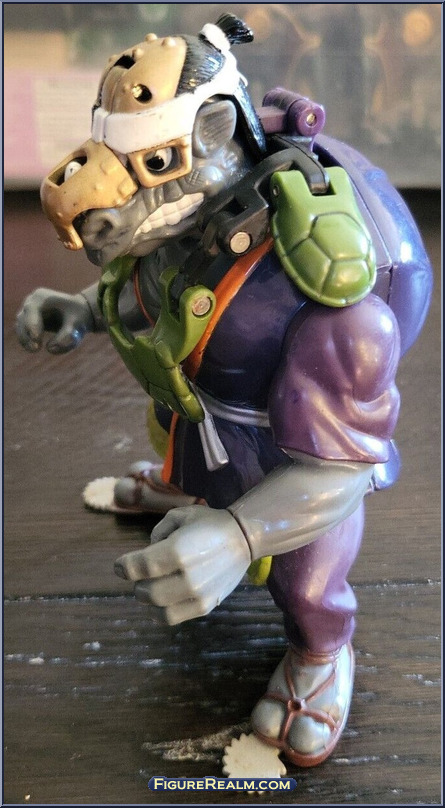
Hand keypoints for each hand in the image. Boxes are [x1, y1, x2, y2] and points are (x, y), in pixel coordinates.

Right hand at [16, 288, 94, 353]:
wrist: (78, 313)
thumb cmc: (78, 316)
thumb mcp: (77, 325)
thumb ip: (66, 336)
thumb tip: (50, 349)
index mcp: (42, 297)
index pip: (32, 309)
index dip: (32, 324)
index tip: (36, 339)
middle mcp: (31, 302)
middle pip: (23, 318)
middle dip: (27, 334)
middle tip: (36, 349)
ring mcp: (27, 312)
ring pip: (20, 326)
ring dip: (25, 339)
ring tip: (35, 349)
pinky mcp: (27, 321)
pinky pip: (23, 332)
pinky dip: (26, 341)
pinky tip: (34, 348)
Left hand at [114, 506, 250, 624]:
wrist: (244, 538)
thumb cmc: (209, 523)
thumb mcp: (179, 516)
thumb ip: (157, 532)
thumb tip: (147, 552)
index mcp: (177, 551)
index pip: (138, 567)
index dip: (123, 567)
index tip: (120, 566)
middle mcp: (187, 576)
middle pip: (145, 591)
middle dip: (137, 582)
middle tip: (141, 574)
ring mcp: (197, 595)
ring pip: (157, 608)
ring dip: (148, 598)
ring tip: (151, 586)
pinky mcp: (205, 606)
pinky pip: (172, 618)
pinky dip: (160, 612)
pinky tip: (161, 601)